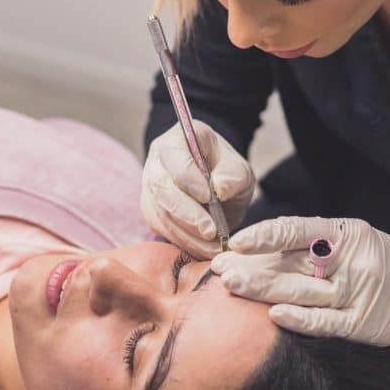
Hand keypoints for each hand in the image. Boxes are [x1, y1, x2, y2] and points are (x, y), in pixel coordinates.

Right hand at [141, 121, 254, 258]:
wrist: (217, 185)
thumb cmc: (226, 172)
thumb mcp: (239, 169)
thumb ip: (234, 175)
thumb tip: (220, 188)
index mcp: (178, 140)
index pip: (175, 158)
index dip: (189, 179)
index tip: (209, 197)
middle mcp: (157, 162)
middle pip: (162, 188)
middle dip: (187, 214)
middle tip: (211, 231)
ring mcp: (150, 186)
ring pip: (160, 212)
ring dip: (186, 233)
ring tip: (212, 246)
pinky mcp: (151, 210)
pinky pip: (160, 228)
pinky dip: (182, 241)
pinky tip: (202, 248)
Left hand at [211, 215, 389, 381]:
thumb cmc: (384, 264)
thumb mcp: (354, 241)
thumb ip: (313, 245)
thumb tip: (256, 249)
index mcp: (348, 232)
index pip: (298, 229)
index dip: (264, 235)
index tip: (235, 241)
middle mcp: (353, 260)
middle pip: (293, 263)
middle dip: (252, 265)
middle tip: (218, 267)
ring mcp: (359, 294)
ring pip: (302, 292)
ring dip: (263, 290)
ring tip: (231, 287)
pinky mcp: (363, 325)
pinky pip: (325, 323)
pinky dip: (299, 319)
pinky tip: (273, 316)